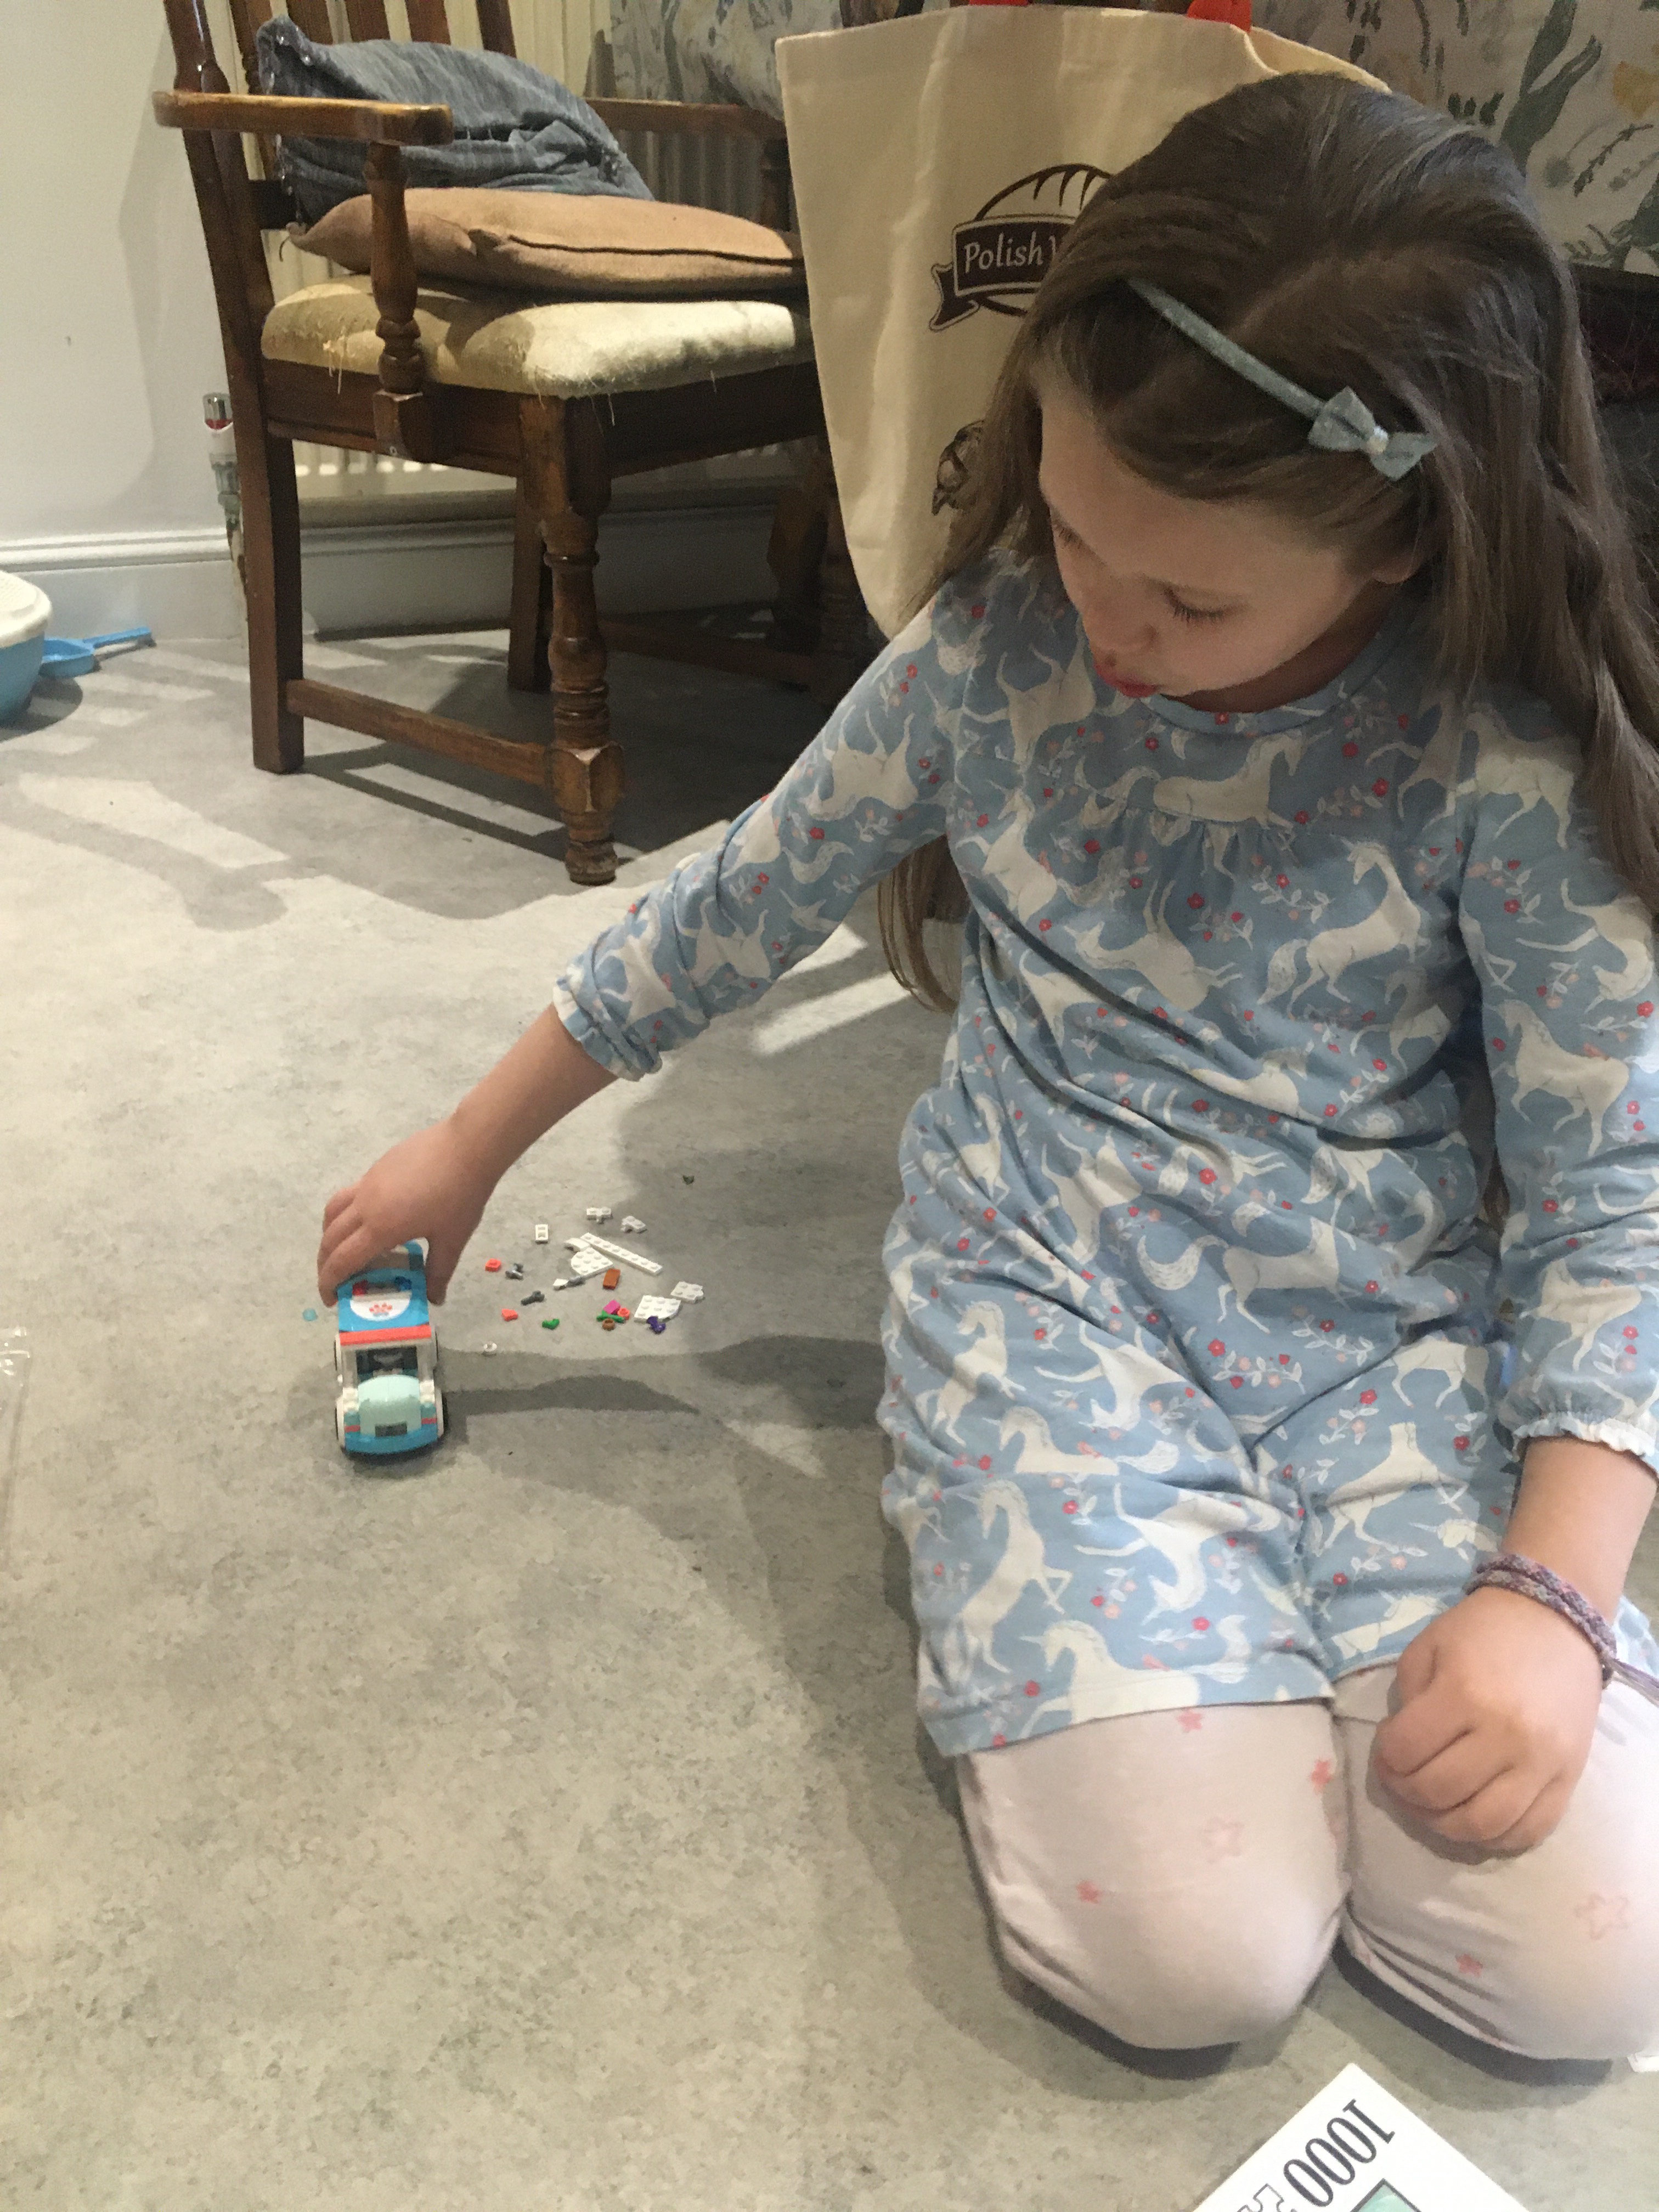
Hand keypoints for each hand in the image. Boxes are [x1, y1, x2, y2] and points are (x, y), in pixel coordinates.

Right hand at [317, 1117, 493, 1305]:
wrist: (467, 1147)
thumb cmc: (461, 1196)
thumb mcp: (452, 1240)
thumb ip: (439, 1272)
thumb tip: (435, 1299)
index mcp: (380, 1228)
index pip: (342, 1261)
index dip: (329, 1283)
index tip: (330, 1300)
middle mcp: (365, 1205)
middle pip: (330, 1238)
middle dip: (325, 1264)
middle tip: (335, 1281)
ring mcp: (367, 1183)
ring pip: (333, 1213)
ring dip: (328, 1236)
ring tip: (341, 1250)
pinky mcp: (375, 1169)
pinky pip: (348, 1196)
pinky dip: (343, 1215)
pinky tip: (367, 1221)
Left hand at [1369, 1586, 1602, 1851]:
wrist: (1554, 1620)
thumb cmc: (1482, 1631)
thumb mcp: (1428, 1648)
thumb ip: (1408, 1700)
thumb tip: (1399, 1751)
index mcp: (1463, 1694)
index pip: (1404, 1752)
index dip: (1383, 1758)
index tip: (1387, 1748)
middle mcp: (1506, 1734)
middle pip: (1437, 1793)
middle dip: (1406, 1793)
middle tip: (1402, 1779)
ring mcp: (1542, 1763)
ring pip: (1482, 1825)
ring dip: (1444, 1825)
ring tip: (1433, 1805)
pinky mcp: (1570, 1779)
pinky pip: (1528, 1832)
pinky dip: (1494, 1837)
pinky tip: (1474, 1818)